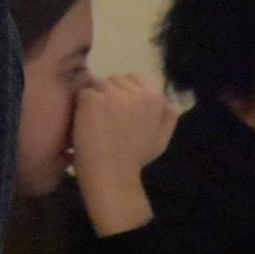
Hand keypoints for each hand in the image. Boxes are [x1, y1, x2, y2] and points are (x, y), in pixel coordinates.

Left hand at [72, 73, 177, 235]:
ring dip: (95, 100)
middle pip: (114, 80)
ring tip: (98, 123)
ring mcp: (113, 94)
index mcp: (155, 98)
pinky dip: (82, 106)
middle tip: (108, 121)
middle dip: (109, 95)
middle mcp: (136, 92)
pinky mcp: (92, 99)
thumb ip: (168, 117)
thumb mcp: (161, 139)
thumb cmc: (135, 159)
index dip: (124, 93)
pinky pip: (83, 93)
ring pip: (98, 85)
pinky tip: (87, 124)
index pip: (133, 77)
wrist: (112, 176)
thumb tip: (172, 101)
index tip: (121, 113)